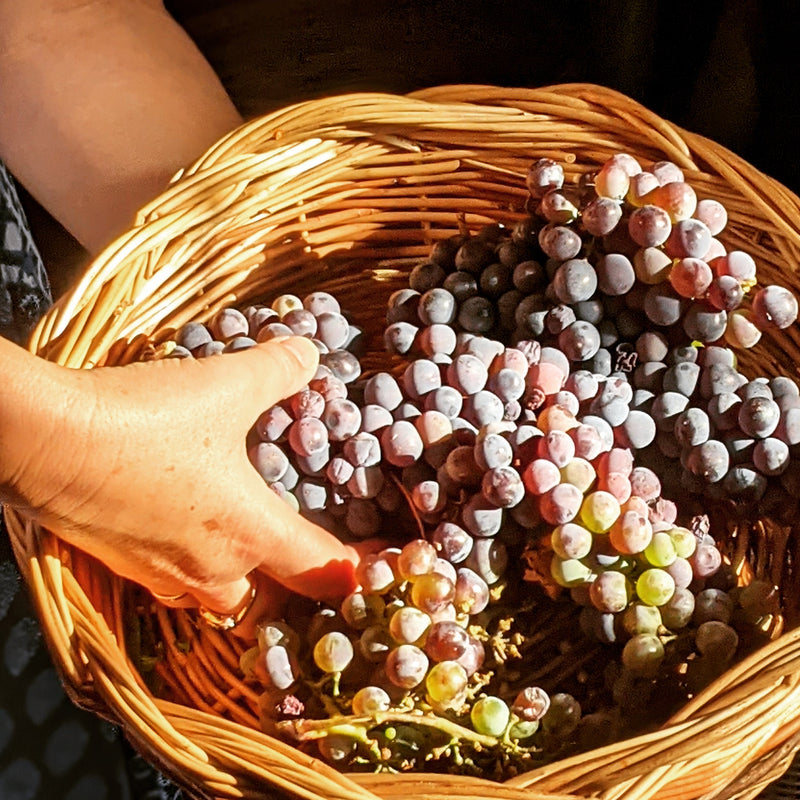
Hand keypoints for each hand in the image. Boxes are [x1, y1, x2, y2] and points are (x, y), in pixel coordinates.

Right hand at [1, 335, 368, 634]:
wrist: (45, 440)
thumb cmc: (144, 420)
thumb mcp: (224, 384)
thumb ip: (277, 370)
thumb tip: (308, 353)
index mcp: (250, 531)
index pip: (323, 568)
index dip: (359, 570)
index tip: (381, 564)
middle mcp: (212, 568)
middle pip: (273, 599)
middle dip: (296, 583)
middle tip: (311, 553)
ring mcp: (164, 574)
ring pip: (221, 597)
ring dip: (245, 580)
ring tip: (253, 545)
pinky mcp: (124, 567)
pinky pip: (177, 584)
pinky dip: (196, 569)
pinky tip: (190, 532)